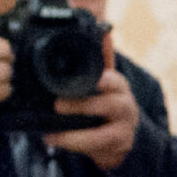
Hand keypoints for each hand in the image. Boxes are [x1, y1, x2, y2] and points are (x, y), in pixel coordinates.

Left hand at [44, 49, 138, 172]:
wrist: (123, 138)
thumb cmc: (107, 106)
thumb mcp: (105, 82)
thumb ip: (101, 59)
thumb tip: (103, 32)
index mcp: (118, 85)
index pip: (112, 78)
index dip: (103, 80)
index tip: (93, 80)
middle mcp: (124, 104)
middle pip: (108, 102)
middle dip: (82, 104)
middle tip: (57, 104)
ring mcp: (123, 126)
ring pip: (103, 128)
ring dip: (76, 127)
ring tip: (53, 126)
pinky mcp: (117, 143)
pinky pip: (94, 143)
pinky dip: (71, 141)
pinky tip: (52, 138)